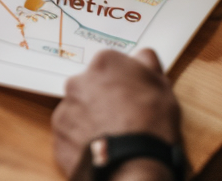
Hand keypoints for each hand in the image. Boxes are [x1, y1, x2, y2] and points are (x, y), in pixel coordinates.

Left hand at [52, 49, 181, 180]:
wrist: (134, 165)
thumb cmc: (152, 124)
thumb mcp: (162, 87)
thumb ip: (148, 65)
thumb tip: (143, 56)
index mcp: (103, 63)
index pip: (110, 66)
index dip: (122, 82)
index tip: (131, 96)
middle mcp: (78, 81)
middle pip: (90, 86)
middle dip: (102, 98)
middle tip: (121, 118)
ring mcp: (66, 109)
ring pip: (78, 110)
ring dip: (90, 119)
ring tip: (111, 137)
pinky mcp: (59, 136)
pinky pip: (71, 135)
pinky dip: (82, 141)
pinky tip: (100, 149)